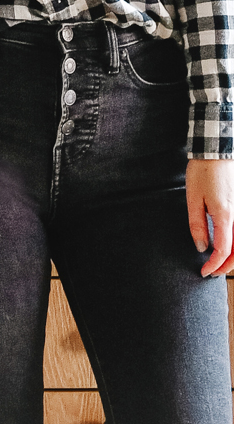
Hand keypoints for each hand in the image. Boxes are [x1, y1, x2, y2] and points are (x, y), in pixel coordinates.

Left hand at [187, 159, 233, 277]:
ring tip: (222, 264)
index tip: (204, 272)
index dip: (214, 264)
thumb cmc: (203, 172)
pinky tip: (231, 247)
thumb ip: (197, 225)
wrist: (218, 151)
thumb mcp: (193, 199)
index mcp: (225, 215)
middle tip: (213, 272)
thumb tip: (202, 247)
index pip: (224, 250)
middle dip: (227, 266)